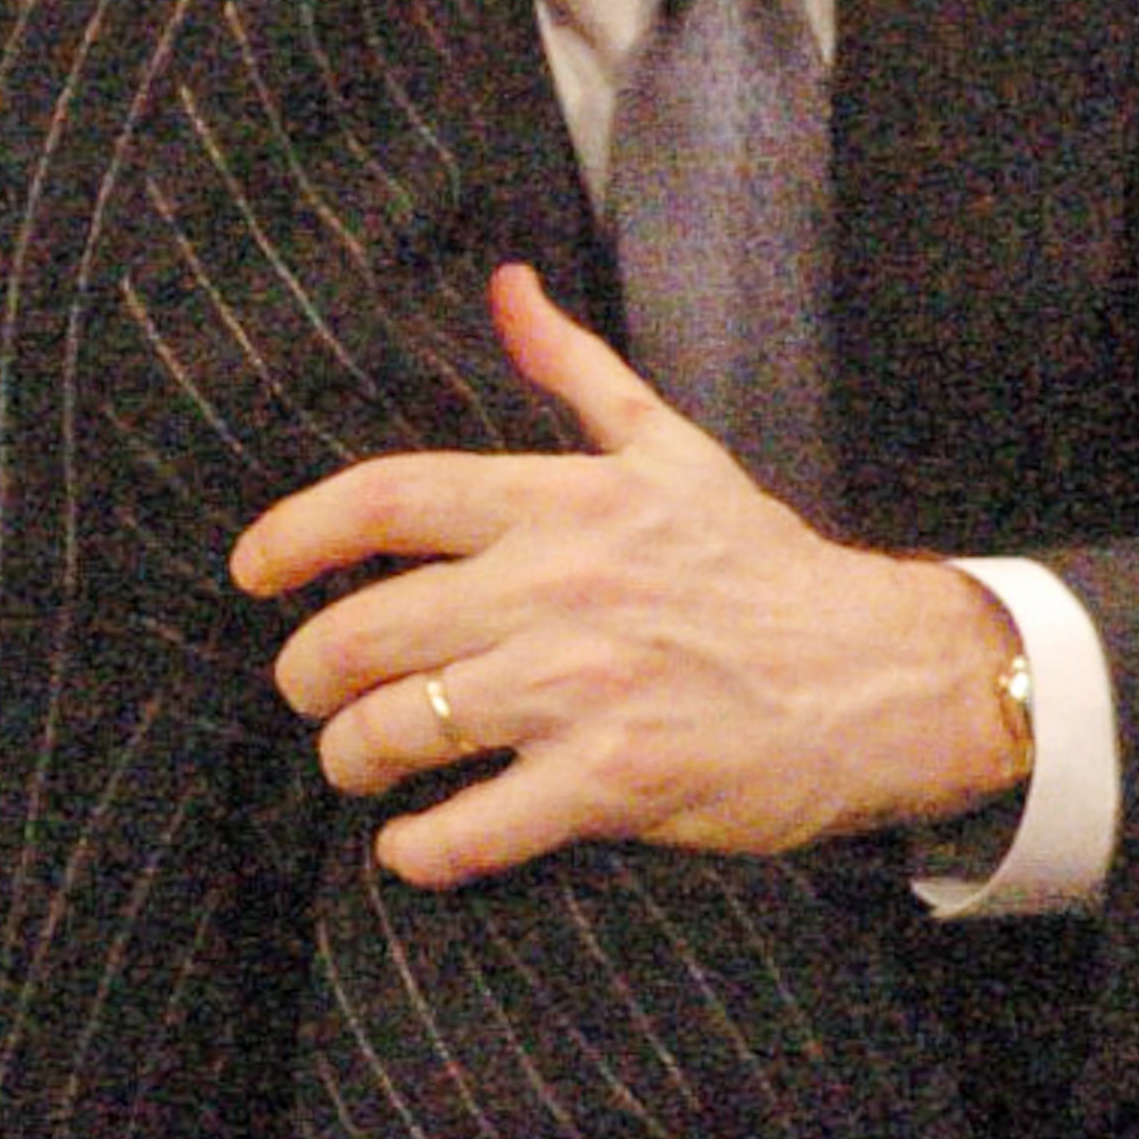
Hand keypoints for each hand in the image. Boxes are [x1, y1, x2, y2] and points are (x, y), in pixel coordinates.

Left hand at [231, 263, 1028, 884]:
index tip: (250, 571)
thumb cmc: (765, 567)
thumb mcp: (672, 449)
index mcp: (565, 501)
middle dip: (308, 674)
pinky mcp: (617, 780)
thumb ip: (575, 372)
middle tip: (310, 694)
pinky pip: (473, 827)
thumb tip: (505, 288)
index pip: (387, 498)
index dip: (294, 534)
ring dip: (351, 759)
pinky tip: (414, 848)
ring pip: (398, 729)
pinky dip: (422, 850)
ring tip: (358, 766)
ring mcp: (585, 686)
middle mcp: (560, 586)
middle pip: (365, 629)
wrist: (888, 674)